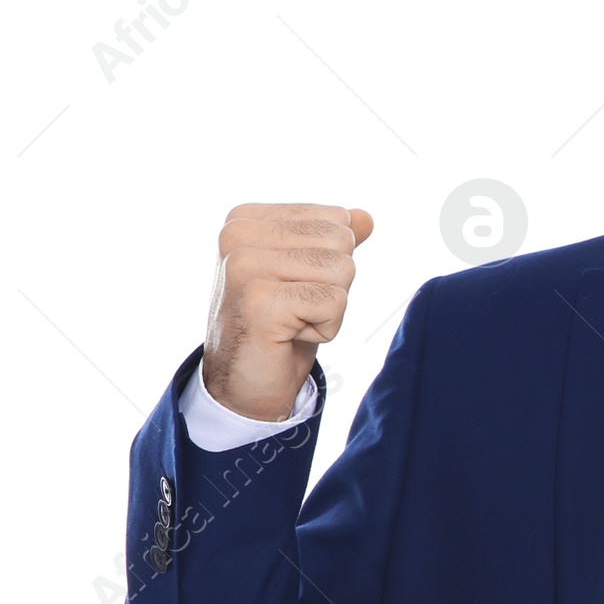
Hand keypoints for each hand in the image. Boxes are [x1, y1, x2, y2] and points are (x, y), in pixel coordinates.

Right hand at [201, 203, 373, 420]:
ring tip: (291, 323)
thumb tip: (366, 217)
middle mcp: (237, 234)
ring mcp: (245, 266)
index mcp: (246, 219)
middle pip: (342, 241)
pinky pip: (334, 302)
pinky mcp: (260, 300)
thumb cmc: (277, 328)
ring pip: (342, 270)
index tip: (292, 288)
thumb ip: (331, 242)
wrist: (244, 385)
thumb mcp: (306, 275)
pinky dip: (325, 329)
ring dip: (330, 309)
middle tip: (294, 309)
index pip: (336, 219)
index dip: (330, 262)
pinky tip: (289, 337)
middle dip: (334, 284)